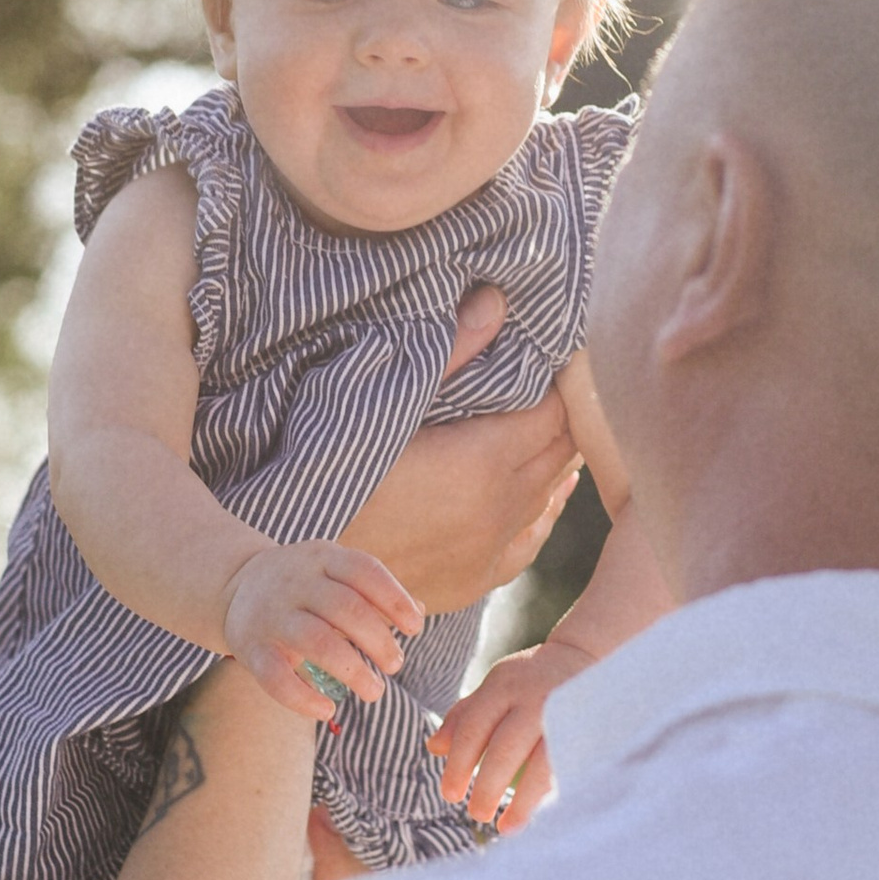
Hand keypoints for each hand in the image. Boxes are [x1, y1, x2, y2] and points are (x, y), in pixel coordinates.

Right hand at [221, 537, 422, 724]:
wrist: (235, 585)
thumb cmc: (304, 585)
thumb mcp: (335, 573)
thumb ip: (373, 591)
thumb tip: (416, 612)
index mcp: (322, 557)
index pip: (364, 571)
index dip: (394, 599)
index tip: (415, 628)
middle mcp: (295, 582)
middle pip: (346, 608)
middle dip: (379, 640)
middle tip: (396, 664)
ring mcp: (271, 614)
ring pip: (317, 641)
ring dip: (353, 670)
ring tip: (375, 691)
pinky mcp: (251, 647)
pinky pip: (276, 677)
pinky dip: (303, 699)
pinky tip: (328, 711)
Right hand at [344, 287, 585, 613]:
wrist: (314, 573)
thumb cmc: (337, 475)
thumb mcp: (386, 404)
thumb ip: (451, 352)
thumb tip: (496, 300)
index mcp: (484, 460)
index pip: (557, 410)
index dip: (561, 379)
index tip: (553, 355)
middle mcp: (500, 508)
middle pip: (561, 450)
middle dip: (565, 415)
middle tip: (558, 384)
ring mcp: (490, 549)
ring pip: (550, 495)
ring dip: (554, 459)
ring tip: (555, 426)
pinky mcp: (476, 579)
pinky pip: (530, 538)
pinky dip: (542, 508)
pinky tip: (545, 493)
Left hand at [427, 638, 593, 836]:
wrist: (587, 654)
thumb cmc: (531, 678)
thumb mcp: (497, 685)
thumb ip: (466, 715)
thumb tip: (434, 748)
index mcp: (504, 686)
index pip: (473, 728)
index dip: (458, 764)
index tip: (450, 795)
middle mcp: (534, 698)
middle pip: (504, 749)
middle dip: (487, 786)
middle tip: (476, 813)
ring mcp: (566, 714)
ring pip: (542, 764)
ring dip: (522, 801)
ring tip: (506, 827)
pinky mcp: (588, 730)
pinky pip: (570, 768)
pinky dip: (554, 794)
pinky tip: (544, 816)